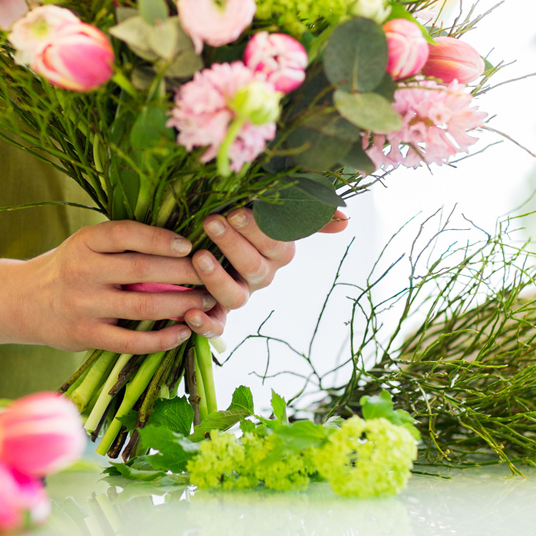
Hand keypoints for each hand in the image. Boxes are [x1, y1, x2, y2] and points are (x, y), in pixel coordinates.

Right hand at [0, 220, 215, 355]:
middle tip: (211, 274)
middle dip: (183, 273)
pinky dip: (161, 339)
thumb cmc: (69, 267)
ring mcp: (83, 306)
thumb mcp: (86, 243)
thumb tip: (182, 239)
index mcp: (85, 242)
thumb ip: (123, 242)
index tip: (189, 243)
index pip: (126, 234)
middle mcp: (82, 272)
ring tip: (206, 303)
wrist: (23, 301)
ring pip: (142, 307)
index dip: (160, 238)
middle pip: (141, 271)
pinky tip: (183, 332)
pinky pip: (130, 341)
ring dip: (180, 306)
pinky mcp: (85, 336)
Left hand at [183, 209, 348, 338]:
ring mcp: (241, 295)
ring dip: (216, 278)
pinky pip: (217, 325)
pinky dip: (205, 324)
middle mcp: (262, 277)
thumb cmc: (242, 219)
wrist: (208, 239)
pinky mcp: (219, 314)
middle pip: (253, 266)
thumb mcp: (274, 210)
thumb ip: (307, 214)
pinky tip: (190, 314)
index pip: (275, 243)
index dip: (257, 229)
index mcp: (278, 252)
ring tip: (198, 256)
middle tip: (212, 221)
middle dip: (232, 244)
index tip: (237, 211)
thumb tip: (345, 221)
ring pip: (235, 296)